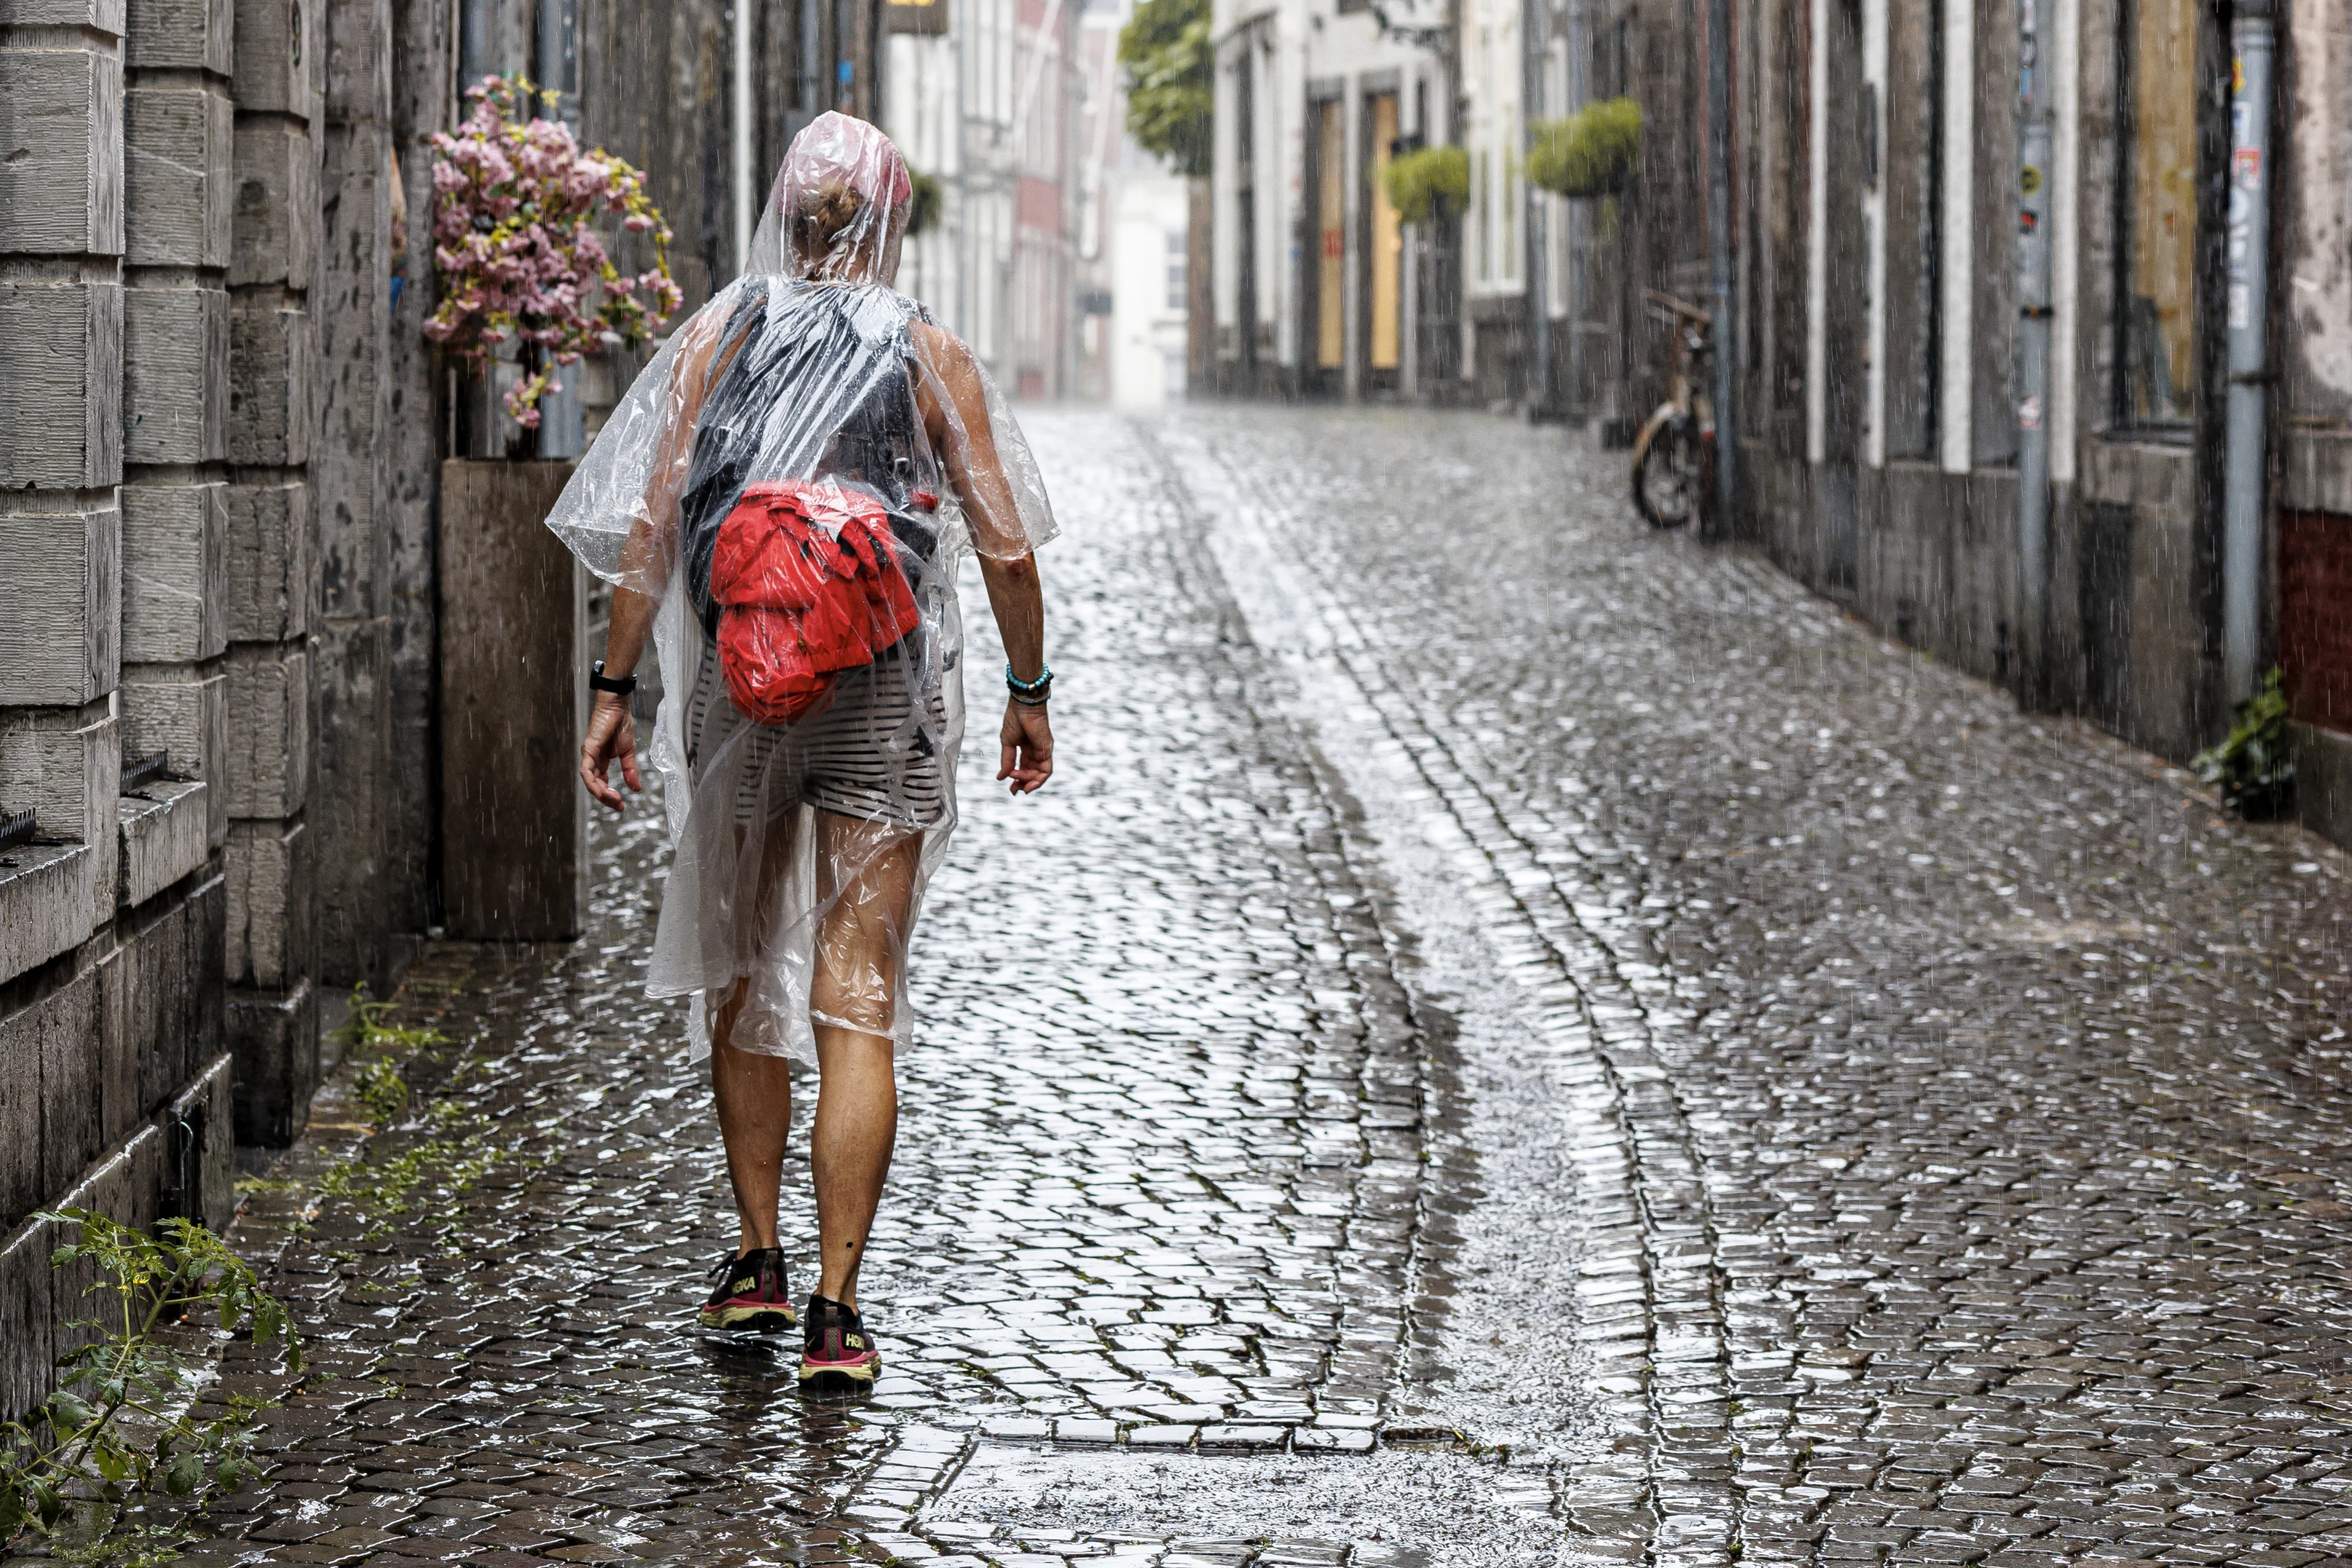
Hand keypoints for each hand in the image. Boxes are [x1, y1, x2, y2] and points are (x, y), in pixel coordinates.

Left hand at [581, 692, 642, 810]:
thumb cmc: (621, 724)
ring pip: (589, 781)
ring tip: (614, 799)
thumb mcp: (629, 752)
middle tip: (619, 806)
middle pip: (594, 785)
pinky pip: (586, 771)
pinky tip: (602, 790)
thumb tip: (636, 789)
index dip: (610, 797)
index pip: (602, 784)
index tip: (622, 806)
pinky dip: (592, 782)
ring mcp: (588, 755)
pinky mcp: (588, 749)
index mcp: (601, 762)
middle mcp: (592, 761)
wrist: (618, 707)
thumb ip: (630, 770)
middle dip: (606, 798)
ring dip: (600, 793)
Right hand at [997, 701, 1053, 793]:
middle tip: (1014, 790)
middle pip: (1032, 774)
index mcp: (1026, 749)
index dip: (1018, 780)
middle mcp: (1036, 752)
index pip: (1024, 769)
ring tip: (1018, 784)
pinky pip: (1046, 770)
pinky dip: (1037, 779)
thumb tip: (1001, 777)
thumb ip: (1007, 761)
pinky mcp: (1047, 751)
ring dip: (1029, 783)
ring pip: (1040, 775)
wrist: (1023, 706)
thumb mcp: (1007, 743)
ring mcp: (1043, 752)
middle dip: (1023, 784)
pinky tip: (1027, 782)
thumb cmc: (1015, 719)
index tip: (1010, 788)